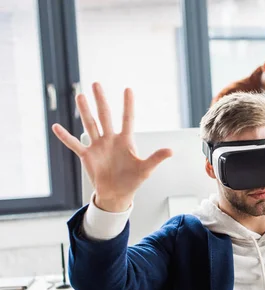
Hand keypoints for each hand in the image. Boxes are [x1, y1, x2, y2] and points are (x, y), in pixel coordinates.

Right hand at [52, 83, 171, 211]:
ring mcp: (98, 146)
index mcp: (126, 141)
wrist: (117, 193)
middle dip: (101, 100)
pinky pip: (74, 144)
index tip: (128, 89)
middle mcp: (111, 139)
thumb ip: (156, 158)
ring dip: (84, 111)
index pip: (127, 119)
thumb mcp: (146, 169)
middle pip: (105, 116)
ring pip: (90, 124)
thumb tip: (171, 151)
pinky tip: (56, 126)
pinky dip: (65, 136)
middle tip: (96, 84)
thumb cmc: (132, 180)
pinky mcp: (87, 155)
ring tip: (80, 96)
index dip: (128, 105)